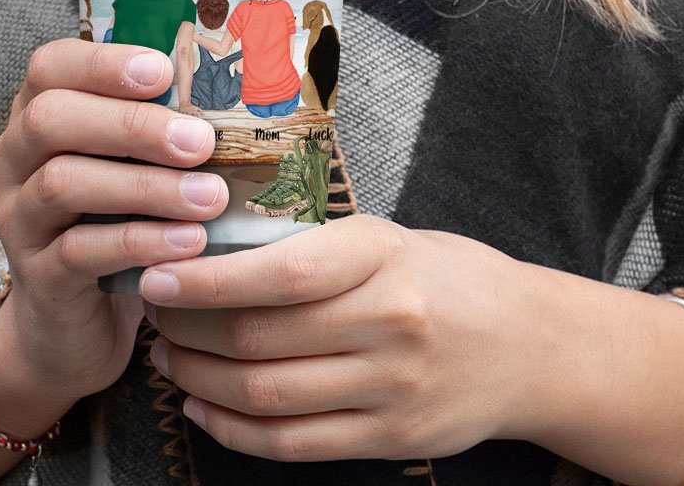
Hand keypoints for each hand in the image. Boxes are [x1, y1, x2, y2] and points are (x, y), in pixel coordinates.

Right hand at [0, 38, 228, 413]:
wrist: (72, 324)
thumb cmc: (114, 220)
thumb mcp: (129, 165)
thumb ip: (157, 128)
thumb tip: (232, 100)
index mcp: (35, 116)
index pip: (50, 66)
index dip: (103, 64)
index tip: (164, 73)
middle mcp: (13, 160)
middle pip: (50, 119)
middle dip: (131, 125)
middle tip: (200, 143)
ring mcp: (17, 219)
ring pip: (62, 184)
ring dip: (145, 187)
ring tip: (210, 198)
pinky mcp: (37, 277)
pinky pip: (79, 251)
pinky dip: (140, 242)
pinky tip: (189, 242)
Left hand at [140, 214, 539, 462]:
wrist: (530, 346)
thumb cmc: (444, 276)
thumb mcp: (386, 239)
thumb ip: (314, 250)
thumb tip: (216, 257)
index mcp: (382, 257)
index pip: (278, 273)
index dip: (205, 281)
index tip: (155, 277)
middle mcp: (389, 323)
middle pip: (259, 337)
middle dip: (187, 328)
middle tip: (153, 314)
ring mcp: (392, 389)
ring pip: (266, 394)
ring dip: (200, 379)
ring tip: (168, 357)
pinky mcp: (391, 440)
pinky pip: (293, 443)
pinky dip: (233, 429)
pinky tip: (203, 405)